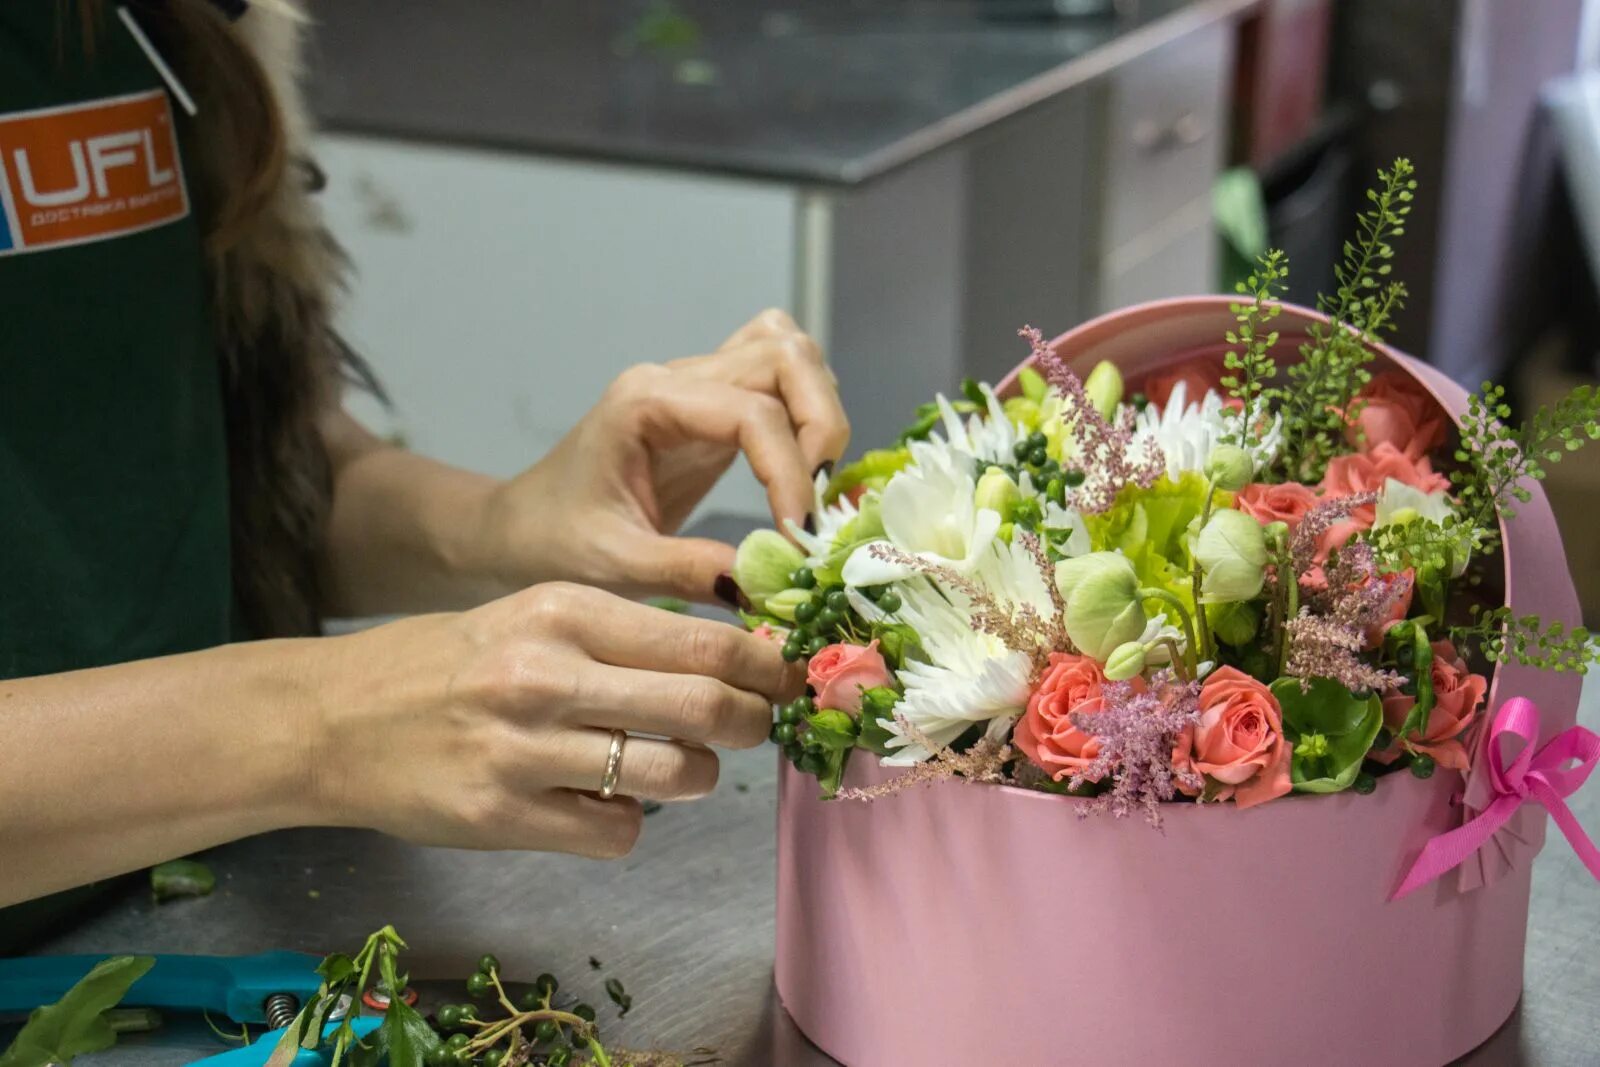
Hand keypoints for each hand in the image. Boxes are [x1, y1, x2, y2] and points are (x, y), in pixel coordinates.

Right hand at [311, 582, 799, 856]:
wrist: (333, 719)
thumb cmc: (451, 662)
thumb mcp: (533, 614)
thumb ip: (625, 632)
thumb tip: (735, 659)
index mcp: (561, 610)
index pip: (704, 640)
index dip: (766, 666)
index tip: (787, 676)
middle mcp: (545, 675)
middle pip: (706, 707)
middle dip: (755, 722)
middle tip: (758, 725)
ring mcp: (522, 751)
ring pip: (676, 775)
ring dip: (701, 776)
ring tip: (683, 766)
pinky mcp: (503, 818)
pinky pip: (619, 832)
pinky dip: (632, 822)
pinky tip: (606, 802)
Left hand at [481, 309, 849, 602]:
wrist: (522, 530)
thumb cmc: (554, 543)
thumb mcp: (615, 566)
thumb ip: (689, 571)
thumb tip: (767, 583)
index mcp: (646, 403)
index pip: (751, 412)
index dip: (790, 470)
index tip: (799, 534)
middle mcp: (677, 378)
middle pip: (784, 356)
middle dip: (820, 425)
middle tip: (817, 500)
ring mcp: (697, 385)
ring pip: (789, 355)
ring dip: (819, 413)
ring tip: (811, 487)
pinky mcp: (714, 407)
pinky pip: (778, 377)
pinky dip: (807, 410)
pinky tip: (799, 471)